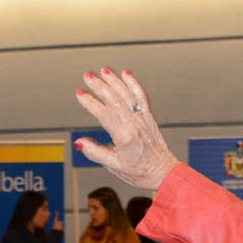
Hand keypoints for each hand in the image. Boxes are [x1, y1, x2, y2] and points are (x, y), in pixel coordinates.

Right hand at [73, 68, 182, 191]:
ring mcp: (143, 119)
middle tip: (87, 76)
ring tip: (103, 71)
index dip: (90, 102)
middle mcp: (135, 124)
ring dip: (114, 80)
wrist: (163, 172)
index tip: (80, 94)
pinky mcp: (149, 117)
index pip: (104, 114)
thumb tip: (79, 142)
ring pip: (127, 94)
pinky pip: (142, 96)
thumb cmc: (140, 172)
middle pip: (115, 99)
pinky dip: (134, 83)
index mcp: (125, 137)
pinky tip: (126, 74)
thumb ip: (95, 152)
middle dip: (100, 86)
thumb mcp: (113, 166)